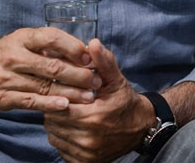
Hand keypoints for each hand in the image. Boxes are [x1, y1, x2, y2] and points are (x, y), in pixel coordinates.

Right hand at [0, 27, 98, 111]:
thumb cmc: (9, 51)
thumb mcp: (27, 40)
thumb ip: (52, 45)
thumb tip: (87, 51)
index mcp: (22, 38)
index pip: (52, 38)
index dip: (74, 48)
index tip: (91, 57)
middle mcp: (13, 57)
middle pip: (52, 66)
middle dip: (79, 75)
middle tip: (96, 81)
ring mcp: (5, 78)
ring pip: (44, 86)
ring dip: (70, 92)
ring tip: (89, 96)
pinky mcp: (1, 97)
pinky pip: (31, 101)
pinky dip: (50, 104)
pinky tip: (65, 105)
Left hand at [44, 39, 155, 162]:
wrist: (142, 128)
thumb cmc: (125, 102)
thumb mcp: (116, 80)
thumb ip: (103, 62)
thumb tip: (92, 43)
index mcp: (94, 117)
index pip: (58, 106)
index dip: (59, 97)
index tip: (65, 92)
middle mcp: (88, 138)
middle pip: (53, 121)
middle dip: (57, 110)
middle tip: (67, 102)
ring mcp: (86, 153)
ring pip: (54, 136)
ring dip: (58, 125)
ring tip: (71, 115)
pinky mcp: (84, 162)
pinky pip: (60, 149)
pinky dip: (63, 138)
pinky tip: (74, 129)